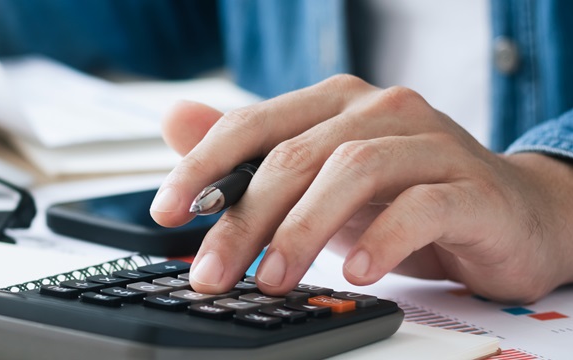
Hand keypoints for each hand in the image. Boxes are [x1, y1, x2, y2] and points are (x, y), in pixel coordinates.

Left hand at [149, 74, 572, 302]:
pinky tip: (355, 272)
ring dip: (303, 230)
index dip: (202, 167)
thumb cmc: (404, 196)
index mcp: (334, 103)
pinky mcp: (471, 187)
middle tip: (212, 272)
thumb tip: (175, 120)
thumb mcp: (315, 180)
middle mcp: (380, 110)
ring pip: (352, 171)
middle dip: (243, 220)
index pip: (253, 124)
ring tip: (274, 278)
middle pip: (294, 157)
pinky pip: (420, 207)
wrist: (512, 216)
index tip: (165, 212)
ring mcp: (430, 143)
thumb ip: (249, 153)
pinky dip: (381, 240)